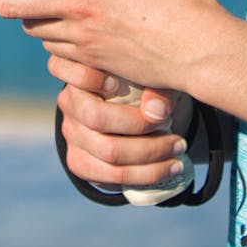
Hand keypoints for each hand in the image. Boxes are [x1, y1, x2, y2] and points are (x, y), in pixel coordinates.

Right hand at [48, 56, 192, 187]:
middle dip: (139, 125)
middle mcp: (69, 103)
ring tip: (178, 148)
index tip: (117, 83)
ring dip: (149, 154)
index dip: (90, 78)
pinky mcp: (79, 162)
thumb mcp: (152, 77)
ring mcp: (71, 135)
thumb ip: (156, 86)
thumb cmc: (142, 86)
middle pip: (97, 118)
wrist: (133, 117)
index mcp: (79, 73)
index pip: (68, 70)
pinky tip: (168, 169)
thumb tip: (157, 112)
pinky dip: (144, 175)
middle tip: (169, 123)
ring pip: (108, 151)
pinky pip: (109, 176)